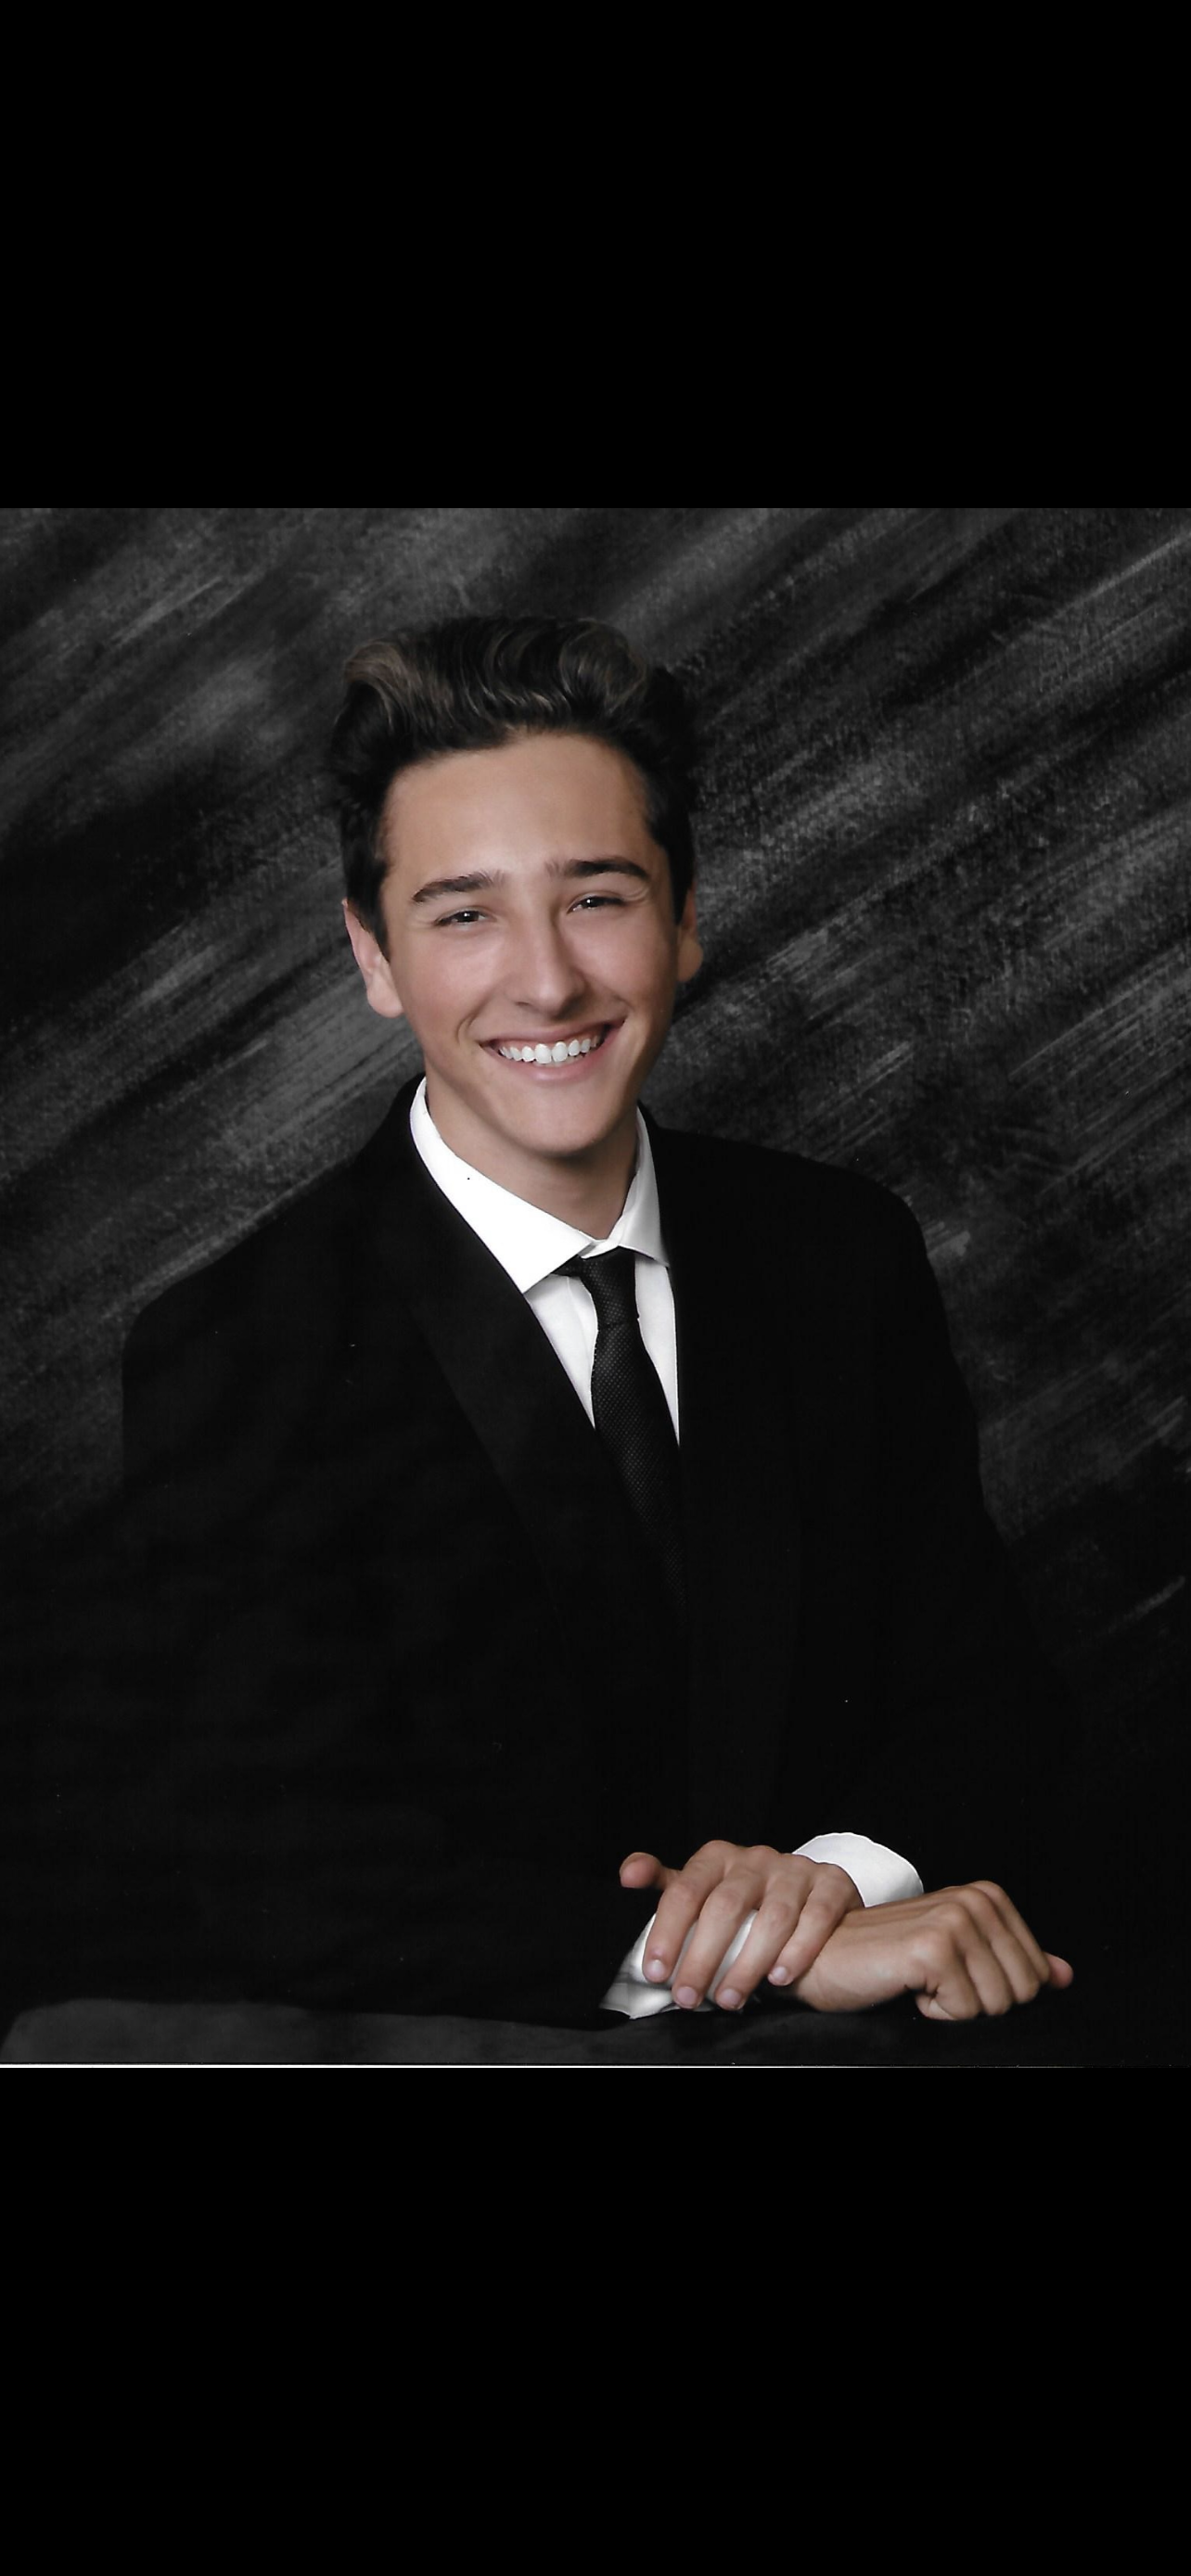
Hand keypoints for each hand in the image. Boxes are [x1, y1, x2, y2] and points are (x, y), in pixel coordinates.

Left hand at [619, 1842, 862, 2009]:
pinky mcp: (833, 1884)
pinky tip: (780, 1978)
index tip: (657, 1971)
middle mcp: (757, 1858)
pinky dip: (797, 1950)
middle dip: (703, 1957)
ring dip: (747, 1964)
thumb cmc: (749, 1900)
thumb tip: (629, 1875)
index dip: (667, 1931)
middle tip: (688, 1996)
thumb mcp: (706, 1890)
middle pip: (726, 1906)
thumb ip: (669, 1886)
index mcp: (719, 1857)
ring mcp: (797, 1869)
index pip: (686, 1890)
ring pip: (772, 1917)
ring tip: (729, 1999)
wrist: (814, 1895)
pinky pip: (816, 1917)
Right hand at [790, 1881, 1073, 2018]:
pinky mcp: (933, 1949)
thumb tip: (1064, 1976)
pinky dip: (934, 2012)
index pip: (1037, 1975)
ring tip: (920, 1982)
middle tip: (935, 1981)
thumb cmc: (888, 1959)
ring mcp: (955, 1922)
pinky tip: (908, 1987)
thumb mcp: (960, 1956)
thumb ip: (1014, 1962)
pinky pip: (964, 2011)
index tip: (953, 1973)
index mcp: (987, 1898)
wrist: (826, 1958)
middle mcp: (975, 1901)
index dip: (996, 1990)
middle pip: (1022, 1992)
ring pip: (997, 2005)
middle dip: (979, 2002)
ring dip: (954, 2007)